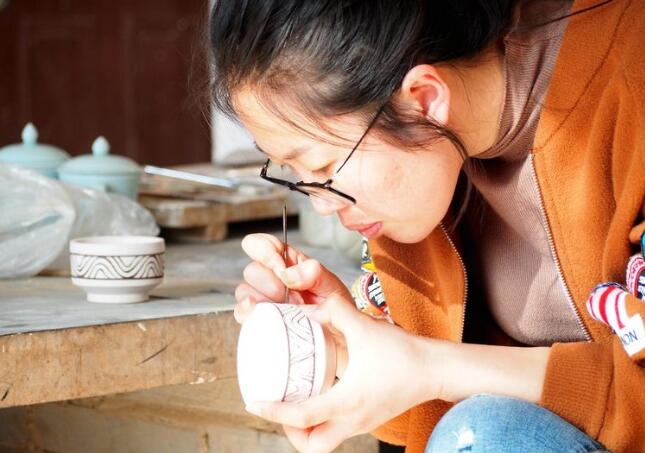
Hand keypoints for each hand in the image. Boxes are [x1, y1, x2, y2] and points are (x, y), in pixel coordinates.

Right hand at [234, 233, 352, 323]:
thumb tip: (289, 273)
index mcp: (288, 263)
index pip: (262, 244)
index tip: (280, 266)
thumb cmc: (334, 310)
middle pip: (252, 270)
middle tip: (292, 295)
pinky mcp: (258, 319)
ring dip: (264, 299)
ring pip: (244, 290)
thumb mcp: (332, 287)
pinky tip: (261, 313)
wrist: (336, 338)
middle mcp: (272, 279)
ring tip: (287, 309)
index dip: (265, 251)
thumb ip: (314, 274)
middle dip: (271, 282)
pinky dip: (246, 311)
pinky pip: (240, 312)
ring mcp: (263, 299)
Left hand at [245, 294, 440, 452]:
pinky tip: (319, 396)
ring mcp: (362, 424)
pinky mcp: (369, 420)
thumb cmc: (405, 353)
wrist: (437, 370)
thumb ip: (335, 312)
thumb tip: (308, 308)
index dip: (274, 412)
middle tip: (279, 408)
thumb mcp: (366, 328)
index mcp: (348, 401)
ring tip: (295, 403)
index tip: (255, 402)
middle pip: (311, 446)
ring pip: (324, 443)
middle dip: (289, 433)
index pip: (302, 417)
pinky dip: (321, 422)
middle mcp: (353, 420)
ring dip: (304, 431)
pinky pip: (337, 430)